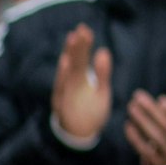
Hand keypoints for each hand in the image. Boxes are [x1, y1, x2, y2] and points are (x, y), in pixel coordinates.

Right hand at [52, 24, 111, 139]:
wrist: (78, 135)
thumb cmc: (90, 111)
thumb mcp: (101, 91)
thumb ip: (102, 73)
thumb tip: (104, 51)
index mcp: (81, 79)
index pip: (81, 59)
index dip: (83, 44)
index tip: (85, 29)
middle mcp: (71, 84)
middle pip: (74, 62)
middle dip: (77, 46)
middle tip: (81, 29)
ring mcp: (65, 93)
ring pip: (67, 72)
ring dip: (70, 56)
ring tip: (73, 39)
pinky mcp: (62, 104)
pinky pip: (61, 88)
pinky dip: (63, 75)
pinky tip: (66, 62)